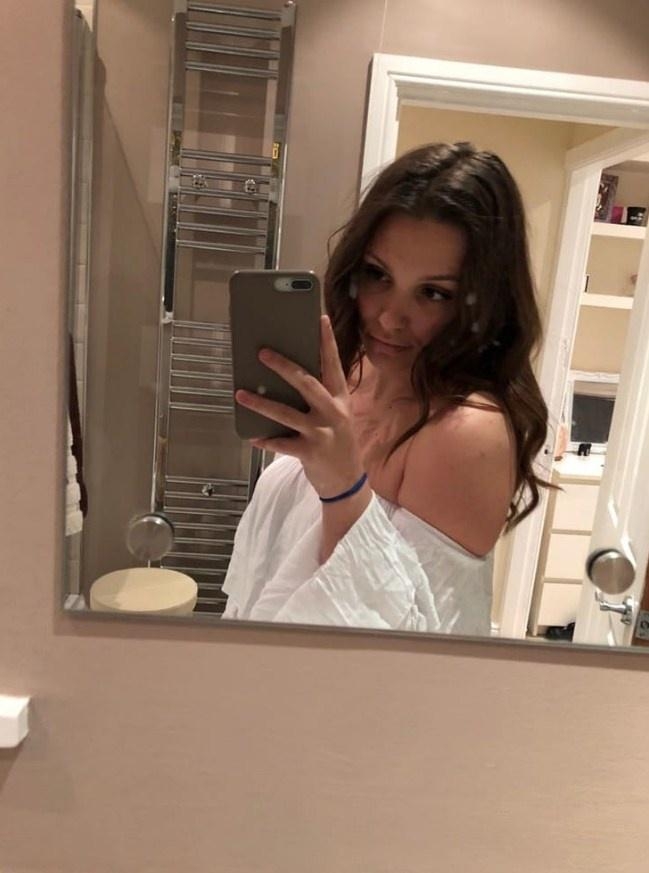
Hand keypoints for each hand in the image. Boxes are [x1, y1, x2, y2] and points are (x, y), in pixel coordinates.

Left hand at [234, 315, 363, 497]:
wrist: (348, 482)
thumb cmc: (337, 442)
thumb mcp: (336, 415)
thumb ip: (318, 396)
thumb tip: (286, 374)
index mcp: (340, 399)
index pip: (333, 364)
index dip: (327, 341)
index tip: (319, 319)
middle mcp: (333, 412)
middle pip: (306, 383)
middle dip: (283, 366)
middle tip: (262, 353)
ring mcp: (322, 433)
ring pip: (286, 413)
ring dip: (261, 403)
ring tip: (240, 393)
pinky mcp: (310, 453)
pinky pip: (282, 443)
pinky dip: (265, 439)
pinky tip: (251, 435)